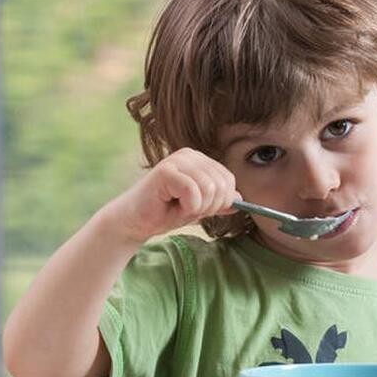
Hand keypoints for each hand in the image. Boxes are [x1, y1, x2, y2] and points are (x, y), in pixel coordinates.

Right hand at [99, 148, 241, 244]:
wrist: (136, 221)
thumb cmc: (165, 212)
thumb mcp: (199, 208)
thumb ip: (219, 203)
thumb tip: (240, 199)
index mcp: (199, 160)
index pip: (229, 180)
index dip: (221, 201)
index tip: (201, 208)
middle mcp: (189, 155)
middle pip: (222, 185)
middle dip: (209, 206)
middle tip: (187, 208)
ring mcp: (177, 160)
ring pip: (209, 189)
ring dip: (196, 207)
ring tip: (178, 206)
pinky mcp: (165, 171)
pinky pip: (192, 192)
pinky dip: (187, 207)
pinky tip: (171, 205)